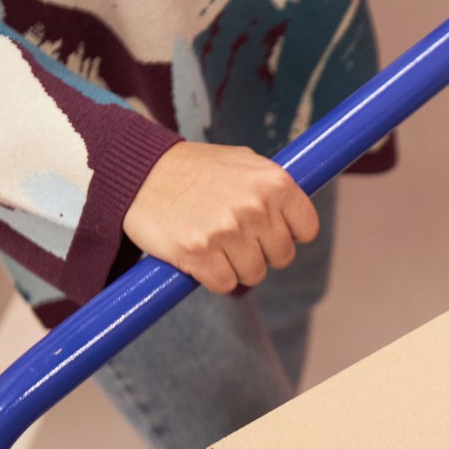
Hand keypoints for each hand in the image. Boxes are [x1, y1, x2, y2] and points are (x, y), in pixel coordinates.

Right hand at [123, 142, 318, 293]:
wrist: (140, 171)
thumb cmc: (194, 169)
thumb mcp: (242, 163)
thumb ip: (273, 188)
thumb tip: (297, 218)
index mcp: (274, 182)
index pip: (307, 229)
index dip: (288, 234)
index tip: (269, 230)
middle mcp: (255, 205)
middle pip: (282, 256)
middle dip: (260, 252)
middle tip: (234, 237)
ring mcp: (227, 230)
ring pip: (255, 274)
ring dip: (236, 267)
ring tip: (215, 244)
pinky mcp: (199, 253)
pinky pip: (225, 284)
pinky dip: (214, 277)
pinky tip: (200, 256)